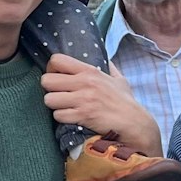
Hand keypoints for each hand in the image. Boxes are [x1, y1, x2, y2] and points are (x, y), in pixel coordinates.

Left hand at [40, 56, 160, 154]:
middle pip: (46, 80)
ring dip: (54, 105)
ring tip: (64, 107)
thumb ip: (110, 67)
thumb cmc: (126, 102)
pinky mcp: (82, 116)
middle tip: (58, 94)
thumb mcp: (119, 80)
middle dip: (49, 89)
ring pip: (49, 99)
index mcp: (90, 71)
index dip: (51, 69)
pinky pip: (57, 115)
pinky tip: (70, 118)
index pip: (56, 60)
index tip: (57, 77)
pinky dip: (61, 118)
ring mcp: (82, 99)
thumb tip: (106, 58)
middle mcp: (84, 82)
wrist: (135, 123)